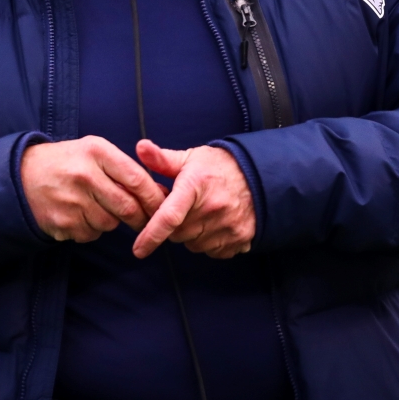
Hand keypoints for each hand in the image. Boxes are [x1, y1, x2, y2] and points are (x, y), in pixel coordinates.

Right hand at [21, 137, 167, 242]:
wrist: (22, 175)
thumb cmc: (66, 162)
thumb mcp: (92, 151)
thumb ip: (121, 168)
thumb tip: (155, 194)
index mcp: (96, 151)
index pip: (137, 178)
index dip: (154, 197)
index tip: (163, 207)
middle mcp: (85, 175)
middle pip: (127, 207)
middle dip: (140, 218)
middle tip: (143, 221)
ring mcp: (72, 201)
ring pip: (110, 223)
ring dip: (110, 221)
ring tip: (94, 206)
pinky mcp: (63, 222)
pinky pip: (91, 234)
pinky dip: (91, 229)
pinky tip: (78, 214)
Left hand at [132, 140, 255, 259]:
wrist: (260, 175)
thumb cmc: (219, 167)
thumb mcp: (191, 158)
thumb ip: (162, 159)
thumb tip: (140, 148)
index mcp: (195, 186)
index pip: (169, 216)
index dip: (151, 235)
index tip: (138, 250)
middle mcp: (212, 208)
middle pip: (178, 233)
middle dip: (174, 226)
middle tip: (183, 209)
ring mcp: (228, 226)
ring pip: (194, 244)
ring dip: (191, 235)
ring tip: (201, 214)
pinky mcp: (240, 240)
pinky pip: (213, 251)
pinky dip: (209, 242)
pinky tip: (214, 224)